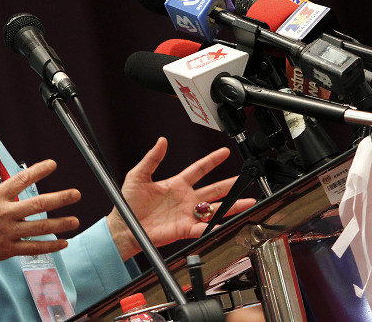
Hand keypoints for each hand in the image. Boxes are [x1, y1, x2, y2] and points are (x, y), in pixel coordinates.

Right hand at [0, 147, 80, 275]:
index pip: (21, 180)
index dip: (38, 171)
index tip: (53, 164)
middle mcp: (4, 214)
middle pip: (37, 205)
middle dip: (60, 199)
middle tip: (76, 194)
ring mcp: (7, 233)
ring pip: (39, 228)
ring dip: (60, 224)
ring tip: (75, 220)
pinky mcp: (7, 250)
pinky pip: (32, 249)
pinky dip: (49, 246)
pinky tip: (62, 242)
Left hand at [107, 137, 255, 259]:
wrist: (123, 226)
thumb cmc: (127, 203)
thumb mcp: (138, 175)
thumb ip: (152, 158)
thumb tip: (161, 141)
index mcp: (175, 184)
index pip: (199, 169)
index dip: (212, 160)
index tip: (224, 152)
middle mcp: (185, 199)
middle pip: (213, 189)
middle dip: (230, 184)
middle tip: (244, 179)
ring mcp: (186, 214)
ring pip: (214, 209)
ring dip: (232, 206)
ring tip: (247, 201)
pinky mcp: (185, 229)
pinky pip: (204, 227)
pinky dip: (215, 225)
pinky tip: (226, 222)